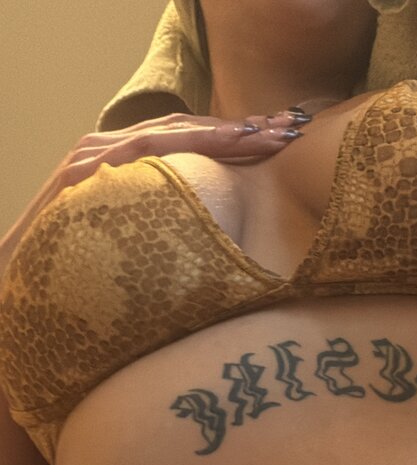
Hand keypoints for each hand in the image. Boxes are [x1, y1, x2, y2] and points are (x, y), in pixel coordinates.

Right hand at [0, 109, 307, 278]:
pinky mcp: (84, 171)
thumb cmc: (78, 272)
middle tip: (288, 131)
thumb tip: (209, 248)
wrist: (17, 283)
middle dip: (239, 129)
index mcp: (122, 167)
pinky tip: (226, 142)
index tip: (276, 142)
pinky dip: (188, 143)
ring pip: (170, 131)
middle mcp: (106, 149)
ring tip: (268, 134)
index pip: (183, 141)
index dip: (230, 139)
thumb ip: (160, 230)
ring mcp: (94, 156)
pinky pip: (145, 150)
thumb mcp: (129, 246)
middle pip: (185, 128)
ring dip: (224, 131)